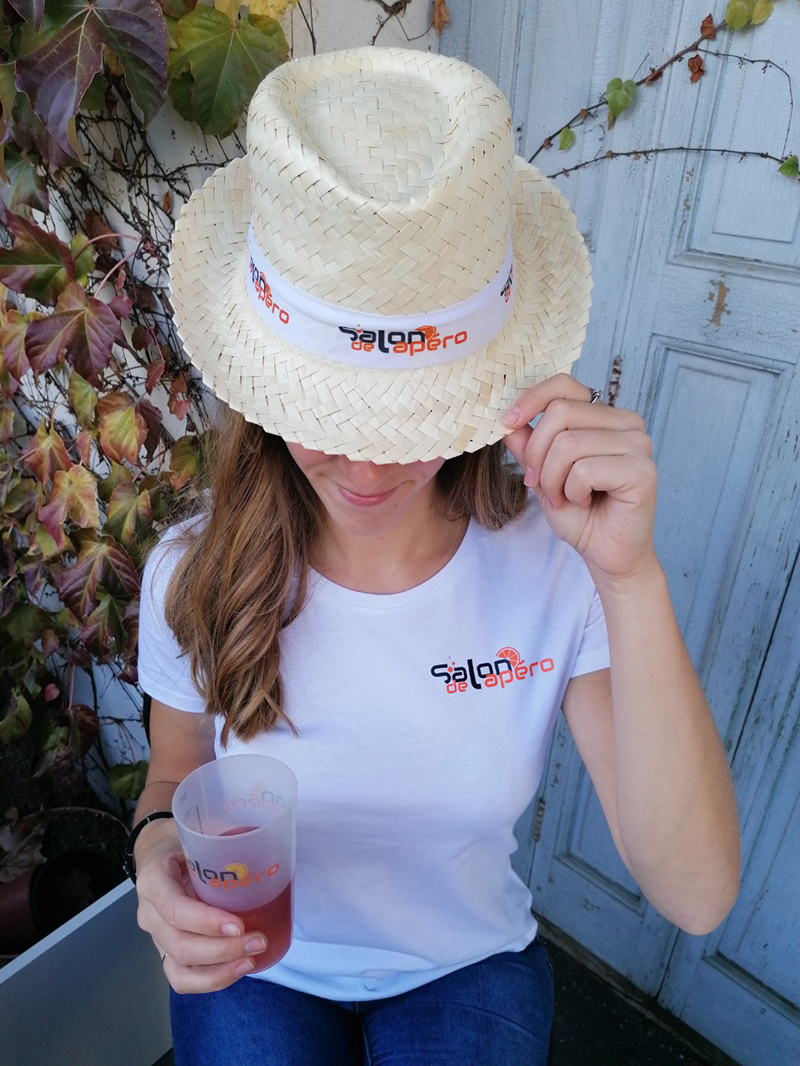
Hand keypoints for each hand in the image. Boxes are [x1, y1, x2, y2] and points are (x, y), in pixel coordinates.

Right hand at [135, 834, 267, 993]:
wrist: (155, 850)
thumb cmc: (181, 838)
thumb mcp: (195, 831)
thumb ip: (220, 841)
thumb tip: (267, 843)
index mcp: (153, 879)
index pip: (174, 909)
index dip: (206, 922)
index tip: (239, 925)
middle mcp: (149, 913)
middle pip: (180, 945)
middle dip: (222, 951)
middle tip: (259, 941)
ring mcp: (155, 935)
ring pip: (179, 969)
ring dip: (219, 972)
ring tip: (252, 960)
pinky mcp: (165, 949)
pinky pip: (182, 976)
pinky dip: (212, 979)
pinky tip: (239, 968)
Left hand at [502, 374, 657, 585]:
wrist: (608, 554)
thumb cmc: (581, 515)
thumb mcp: (543, 474)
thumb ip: (529, 446)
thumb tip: (510, 420)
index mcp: (606, 416)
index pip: (564, 385)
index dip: (531, 399)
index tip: (508, 423)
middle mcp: (627, 423)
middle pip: (560, 413)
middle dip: (537, 454)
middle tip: (538, 484)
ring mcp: (639, 444)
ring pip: (568, 444)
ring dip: (552, 479)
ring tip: (562, 498)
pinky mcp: (642, 470)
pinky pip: (585, 470)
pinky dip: (572, 492)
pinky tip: (584, 503)